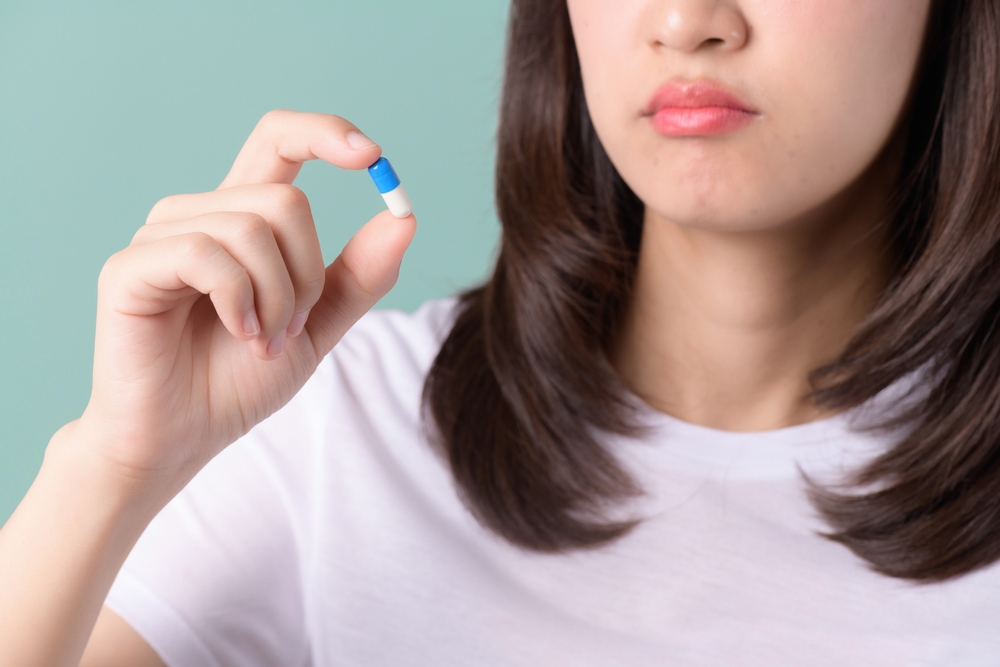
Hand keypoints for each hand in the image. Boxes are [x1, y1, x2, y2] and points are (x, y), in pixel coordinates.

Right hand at [72, 110, 415, 494]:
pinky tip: (236, 332)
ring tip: (259, 340)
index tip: (373, 158)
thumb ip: (361, 275)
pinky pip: (208, 254)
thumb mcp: (320, 325)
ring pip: (253, 229)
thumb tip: (405, 217)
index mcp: (243, 218)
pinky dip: (239, 301)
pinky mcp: (130, 267)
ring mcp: (161, 236)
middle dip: (308, 276)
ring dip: (277, 300)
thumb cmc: (240, 379)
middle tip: (289, 329)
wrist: (185, 436)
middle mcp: (200, 213)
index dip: (326, 132)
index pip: (281, 139)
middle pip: (287, 200)